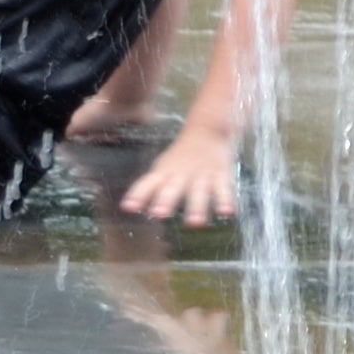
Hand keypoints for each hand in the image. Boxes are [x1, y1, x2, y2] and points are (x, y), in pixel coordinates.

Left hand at [116, 123, 237, 226]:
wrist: (207, 130)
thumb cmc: (179, 157)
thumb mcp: (161, 168)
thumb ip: (147, 188)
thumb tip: (127, 208)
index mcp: (164, 172)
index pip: (147, 183)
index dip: (137, 195)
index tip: (128, 208)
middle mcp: (181, 175)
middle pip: (172, 188)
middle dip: (165, 201)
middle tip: (159, 214)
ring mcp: (201, 175)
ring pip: (199, 192)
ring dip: (196, 207)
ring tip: (195, 223)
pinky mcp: (220, 175)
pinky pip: (224, 189)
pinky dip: (226, 200)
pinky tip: (226, 213)